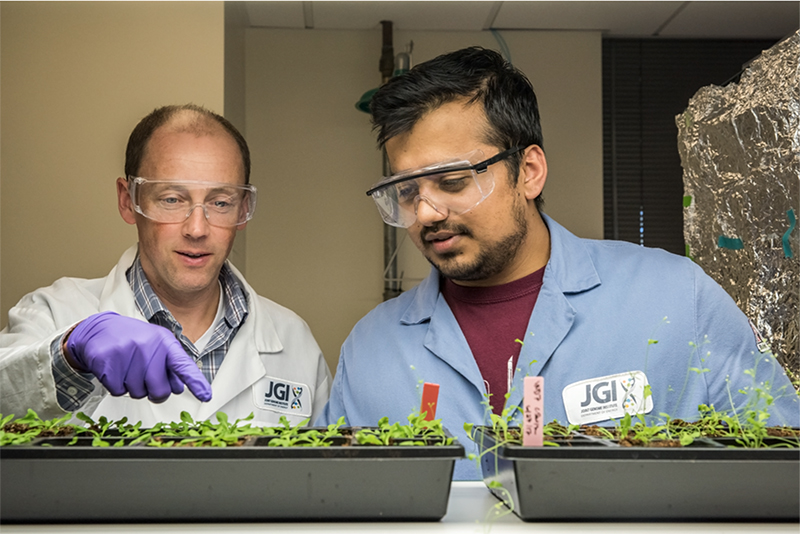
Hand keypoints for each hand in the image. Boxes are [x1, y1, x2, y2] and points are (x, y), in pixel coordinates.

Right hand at [65, 311, 211, 402]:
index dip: (196, 382)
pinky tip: (116, 369)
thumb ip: (171, 365)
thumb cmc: (133, 340)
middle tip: (146, 380)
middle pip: (160, 390)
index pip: (184, 366)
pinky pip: (118, 391)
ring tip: (128, 368)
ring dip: (133, 387)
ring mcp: (127, 353)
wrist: (100, 329)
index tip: (206, 396)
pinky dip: (116, 386)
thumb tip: (180, 387)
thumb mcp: (157, 345)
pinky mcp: (107, 361)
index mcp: (164, 342)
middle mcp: (148, 346)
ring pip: (138, 393)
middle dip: (154, 392)